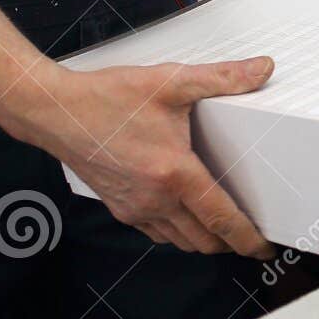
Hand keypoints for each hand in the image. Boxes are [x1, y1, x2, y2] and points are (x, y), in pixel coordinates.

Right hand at [8, 57, 277, 258]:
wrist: (53, 111)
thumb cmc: (106, 98)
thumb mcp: (170, 81)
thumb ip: (222, 77)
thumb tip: (261, 69)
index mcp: (174, 174)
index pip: (221, 220)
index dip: (248, 239)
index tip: (265, 249)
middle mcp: (155, 199)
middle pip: (204, 241)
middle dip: (232, 244)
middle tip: (252, 236)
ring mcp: (135, 208)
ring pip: (180, 241)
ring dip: (205, 240)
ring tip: (225, 227)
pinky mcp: (120, 208)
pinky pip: (157, 233)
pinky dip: (178, 233)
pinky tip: (187, 216)